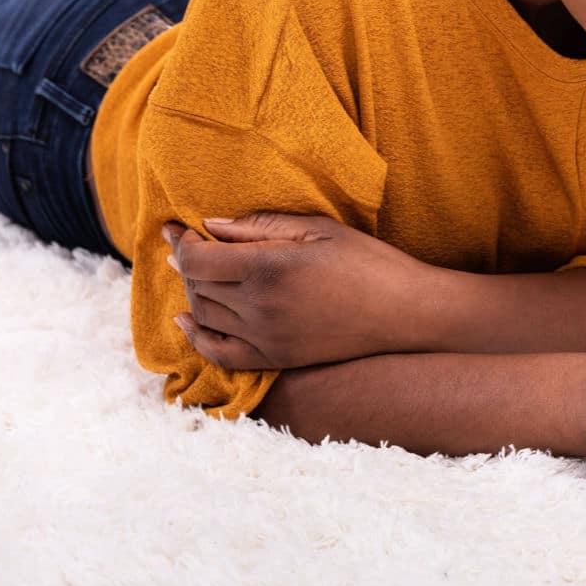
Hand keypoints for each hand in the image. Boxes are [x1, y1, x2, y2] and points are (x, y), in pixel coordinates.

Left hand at [165, 213, 435, 370]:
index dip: (181, 242)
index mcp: (271, 267)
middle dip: (187, 262)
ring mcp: (266, 337)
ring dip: (194, 292)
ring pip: (204, 315)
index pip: (198, 259)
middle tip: (192, 245)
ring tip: (203, 273)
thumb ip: (262, 226)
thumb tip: (211, 226)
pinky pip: (219, 353)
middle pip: (197, 286)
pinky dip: (197, 337)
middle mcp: (261, 306)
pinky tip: (189, 320)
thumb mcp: (320, 229)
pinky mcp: (275, 359)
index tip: (179, 228)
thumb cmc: (369, 262)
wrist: (406, 314)